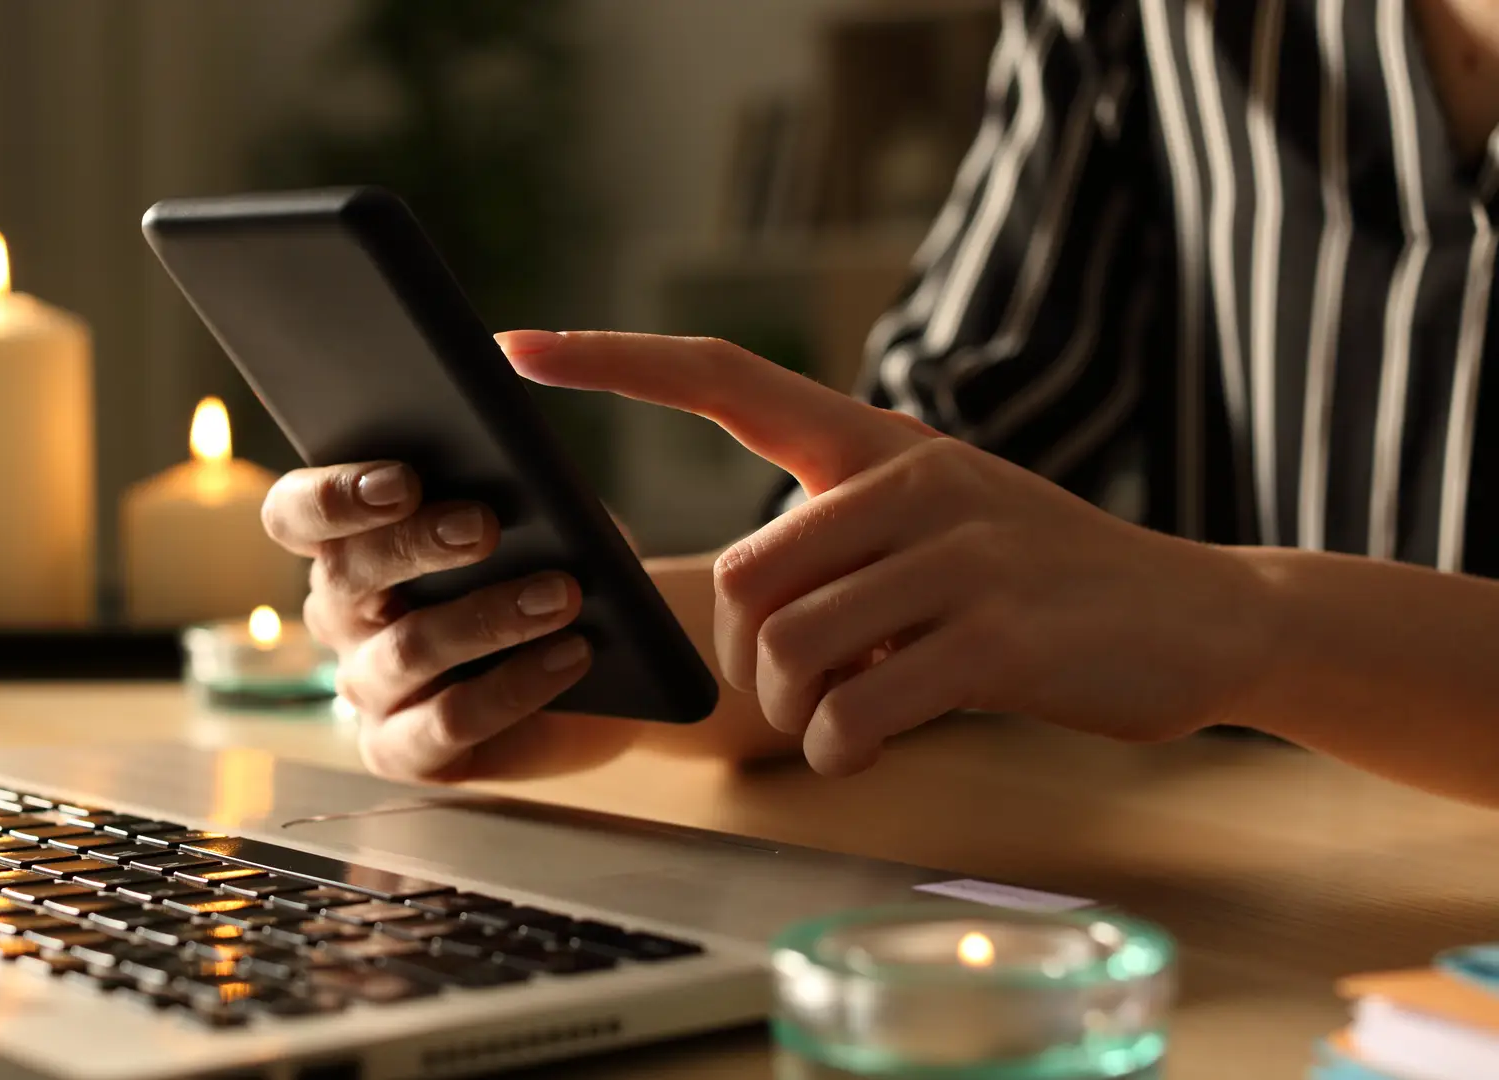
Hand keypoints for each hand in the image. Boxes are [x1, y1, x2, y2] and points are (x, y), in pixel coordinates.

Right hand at [261, 462, 594, 779]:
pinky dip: (515, 686)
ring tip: (561, 593)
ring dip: (488, 617)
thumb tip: (512, 472)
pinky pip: (448, 722)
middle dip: (415, 543)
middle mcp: (341, 617)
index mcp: (348, 545)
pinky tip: (570, 654)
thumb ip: (503, 489)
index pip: (295, 514)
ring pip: (407, 650)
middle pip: (346, 574)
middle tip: (485, 525)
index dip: (332, 497)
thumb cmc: (548, 567)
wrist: (601, 664)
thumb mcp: (530, 517)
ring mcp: (366, 689)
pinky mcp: (404, 751)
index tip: (402, 481)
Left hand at [499, 330, 1277, 774]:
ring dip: (793, 711)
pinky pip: (859, 705)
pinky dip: (839, 746)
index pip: (724, 378)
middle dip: (746, 661)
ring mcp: (960, 554)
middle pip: (747, 574)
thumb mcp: (939, 529)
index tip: (516, 346)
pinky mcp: (997, 635)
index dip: (613, 360)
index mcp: (878, 443)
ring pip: (794, 643)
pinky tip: (862, 749)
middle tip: (790, 696)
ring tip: (837, 722)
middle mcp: (911, 480)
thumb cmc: (1040, 586)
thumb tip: (745, 608)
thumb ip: (842, 542)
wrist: (1199, 617)